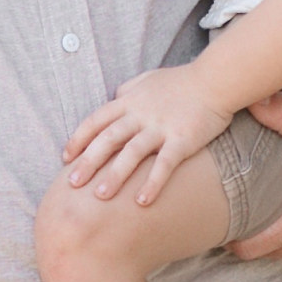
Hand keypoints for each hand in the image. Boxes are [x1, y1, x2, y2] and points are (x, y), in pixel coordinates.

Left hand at [59, 64, 227, 205]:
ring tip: (100, 196)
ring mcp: (161, 127)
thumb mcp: (148, 79)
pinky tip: (142, 202)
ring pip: (132, 152)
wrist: (215, 79)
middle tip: (73, 184)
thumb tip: (114, 97)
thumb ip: (128, 89)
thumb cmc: (181, 81)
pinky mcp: (182, 139)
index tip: (66, 158)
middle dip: (88, 162)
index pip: (96, 120)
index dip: (79, 139)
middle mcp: (140, 114)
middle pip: (108, 139)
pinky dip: (153, 183)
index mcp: (129, 100)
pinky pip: (165, 164)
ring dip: (115, 175)